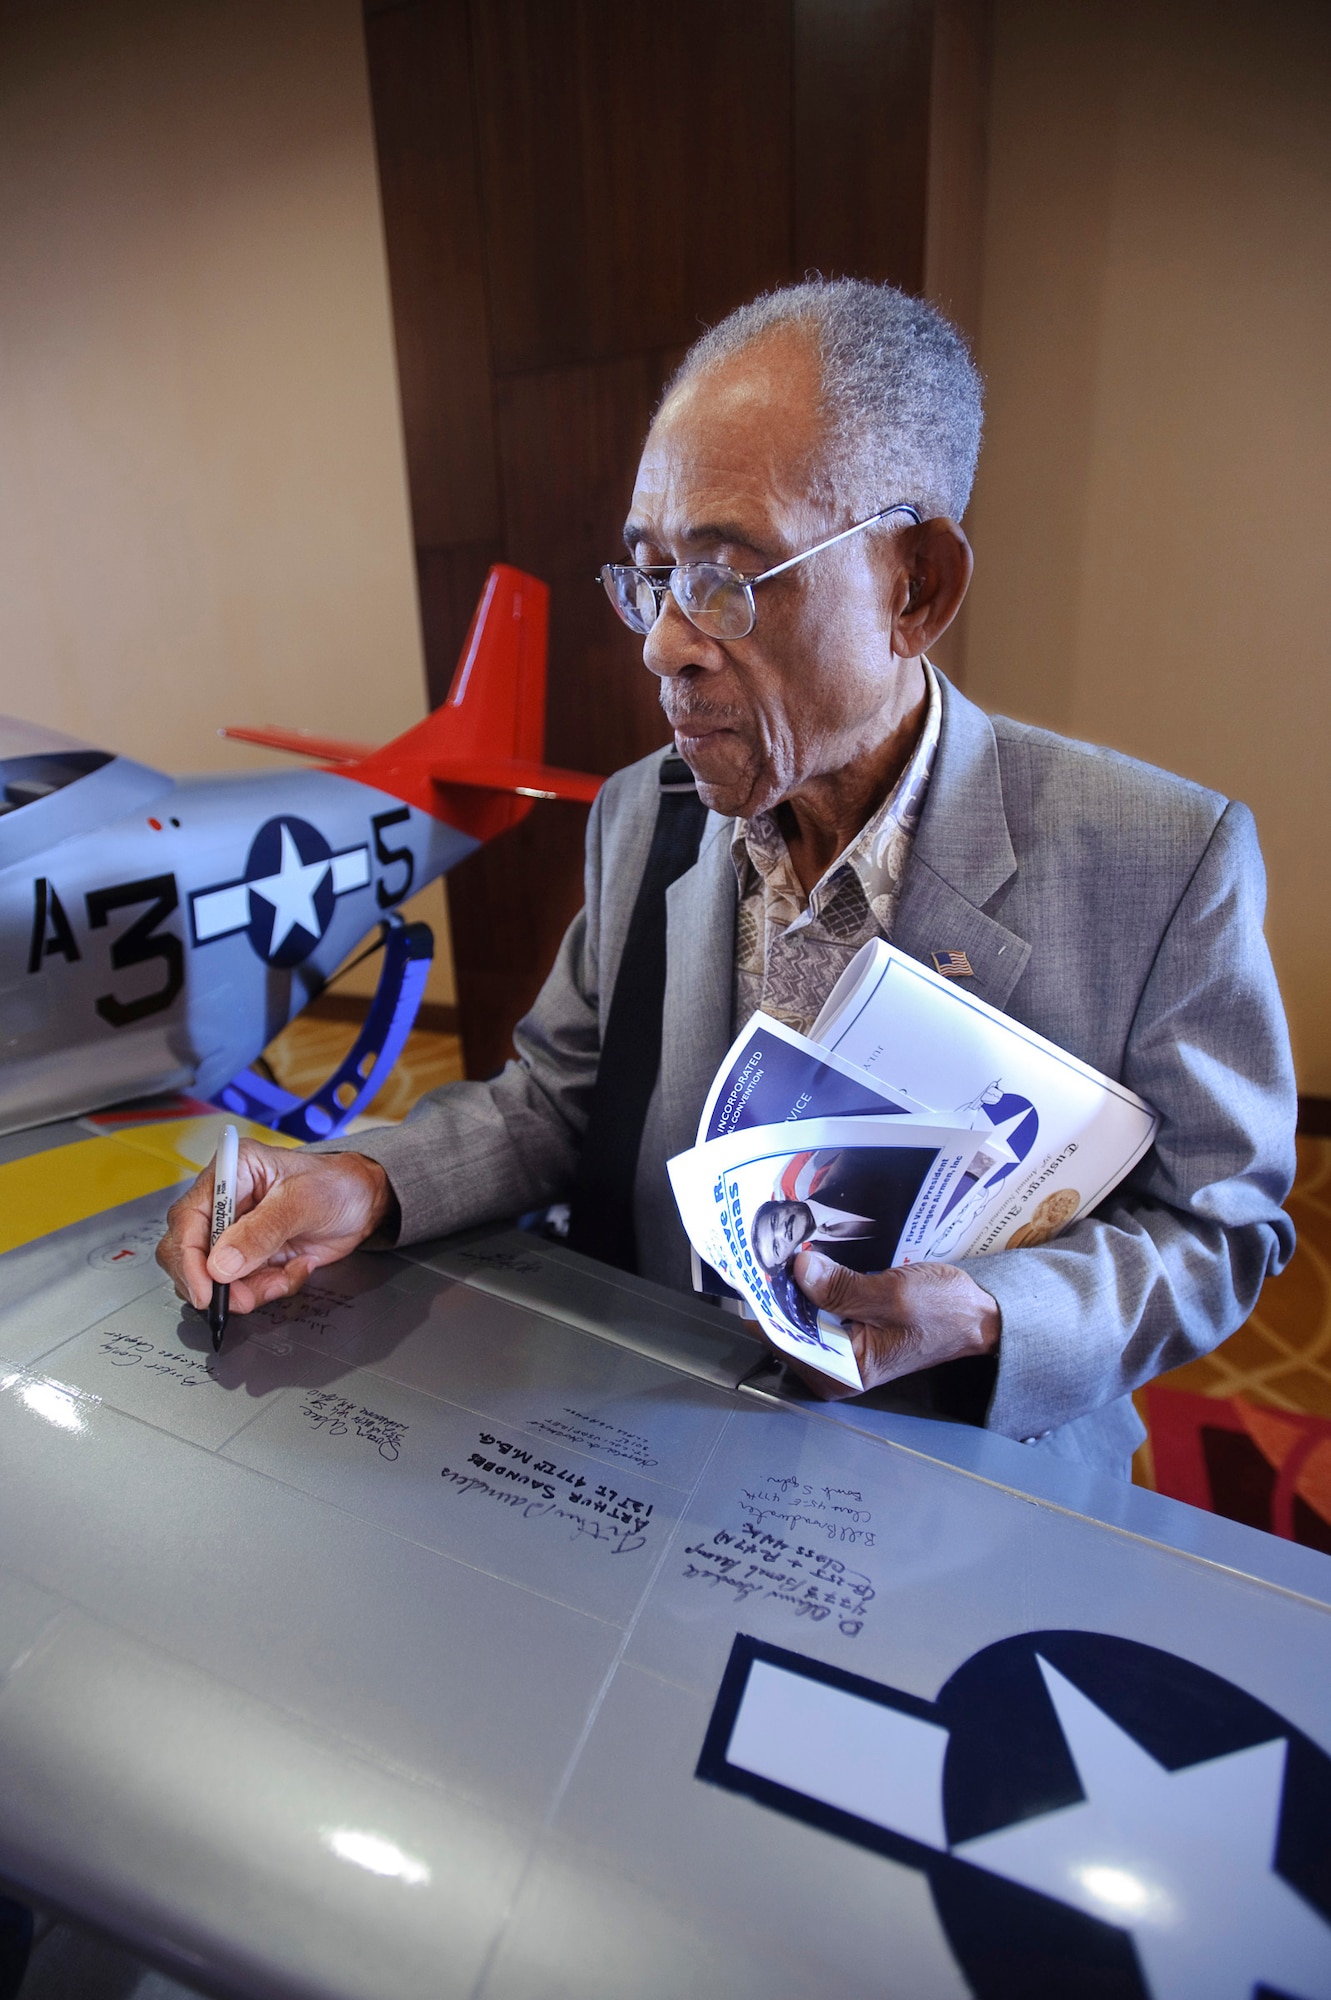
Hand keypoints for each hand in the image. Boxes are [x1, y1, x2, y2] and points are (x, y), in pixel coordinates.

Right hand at [155, 1141, 395, 1315]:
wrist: (365, 1203)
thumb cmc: (336, 1184)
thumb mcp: (303, 1201)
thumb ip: (262, 1232)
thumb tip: (221, 1265)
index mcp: (230, 1173)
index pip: (187, 1218)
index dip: (188, 1258)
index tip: (205, 1289)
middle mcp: (224, 1203)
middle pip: (188, 1253)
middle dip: (215, 1283)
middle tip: (245, 1297)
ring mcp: (235, 1233)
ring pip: (215, 1279)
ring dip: (248, 1289)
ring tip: (286, 1275)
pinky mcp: (250, 1257)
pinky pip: (243, 1287)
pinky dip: (267, 1288)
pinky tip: (295, 1268)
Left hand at [777, 1251, 999, 1399]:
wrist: (977, 1316)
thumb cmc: (943, 1311)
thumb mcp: (892, 1295)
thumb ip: (842, 1287)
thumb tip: (798, 1270)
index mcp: (844, 1372)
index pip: (785, 1338)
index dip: (769, 1302)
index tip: (757, 1266)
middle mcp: (834, 1369)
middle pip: (786, 1328)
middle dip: (779, 1291)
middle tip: (768, 1247)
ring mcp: (839, 1351)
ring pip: (797, 1317)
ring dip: (792, 1286)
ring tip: (781, 1248)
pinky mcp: (846, 1333)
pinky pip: (814, 1310)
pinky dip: (809, 1287)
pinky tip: (805, 1261)